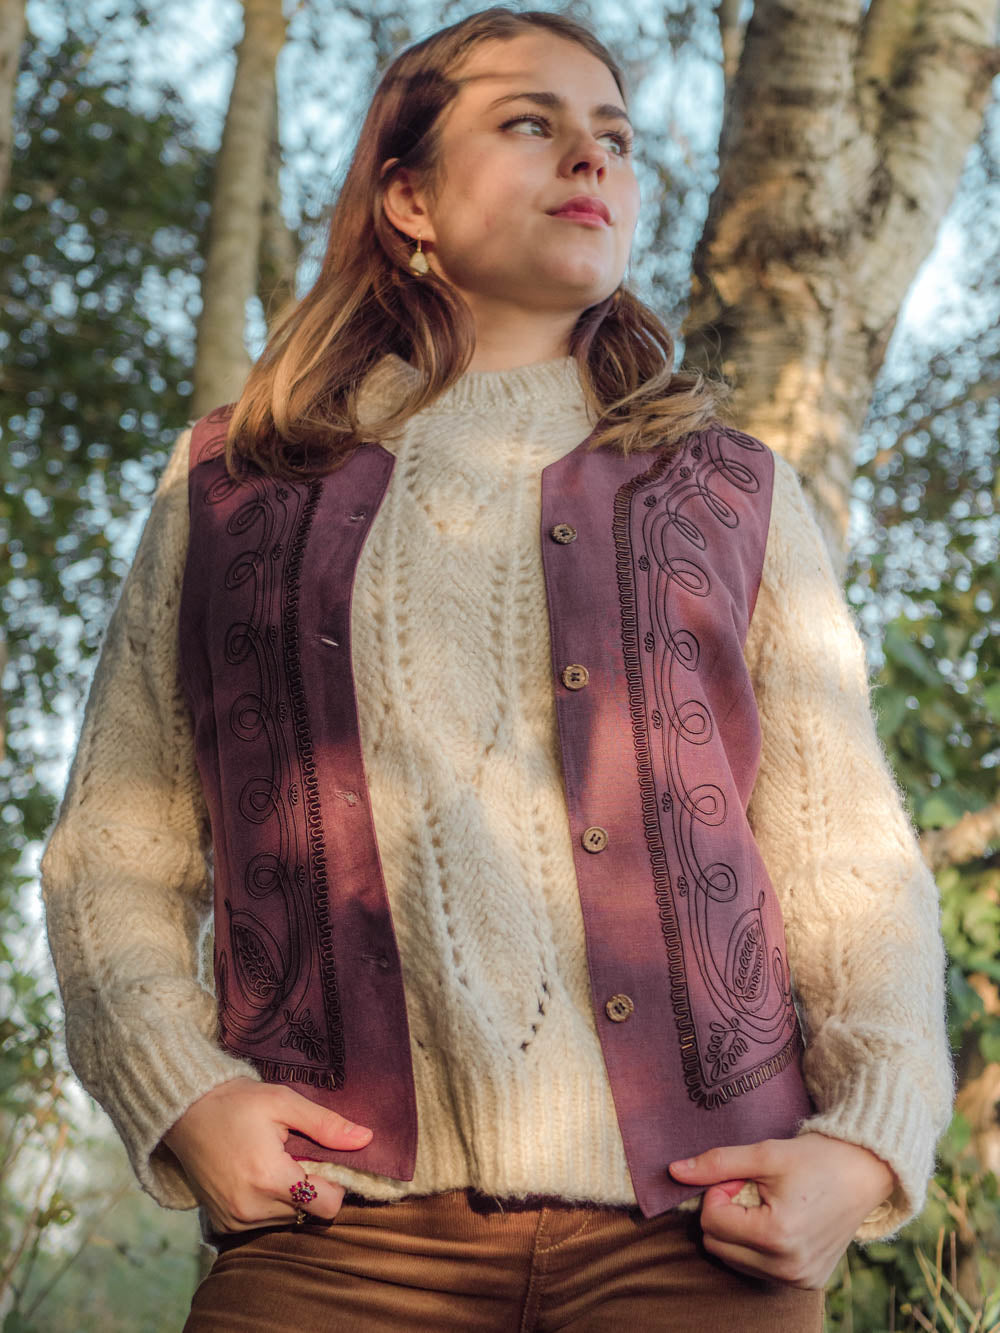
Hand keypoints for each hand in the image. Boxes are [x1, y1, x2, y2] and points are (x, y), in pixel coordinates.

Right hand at [162, 1077, 372, 1233]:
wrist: (186, 1113)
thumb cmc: (238, 1102)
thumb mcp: (284, 1102)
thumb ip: (326, 1125)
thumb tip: (366, 1139)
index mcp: (270, 1177)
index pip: (327, 1206)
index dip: (334, 1184)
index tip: (322, 1160)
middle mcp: (252, 1208)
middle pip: (308, 1213)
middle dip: (310, 1186)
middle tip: (292, 1154)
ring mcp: (234, 1220)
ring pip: (288, 1220)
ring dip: (288, 1196)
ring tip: (270, 1162)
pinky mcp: (222, 1225)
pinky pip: (263, 1223)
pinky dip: (268, 1204)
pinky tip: (255, 1175)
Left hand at [669, 1133, 894, 1287]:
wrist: (864, 1173)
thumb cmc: (814, 1158)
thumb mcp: (764, 1153)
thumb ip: (716, 1163)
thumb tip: (673, 1172)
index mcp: (776, 1236)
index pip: (711, 1221)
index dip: (719, 1192)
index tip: (742, 1176)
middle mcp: (787, 1268)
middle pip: (717, 1245)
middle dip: (725, 1213)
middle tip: (752, 1189)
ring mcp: (798, 1280)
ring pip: (733, 1260)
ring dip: (739, 1231)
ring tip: (767, 1204)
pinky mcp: (806, 1284)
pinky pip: (757, 1270)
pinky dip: (756, 1246)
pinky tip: (779, 1222)